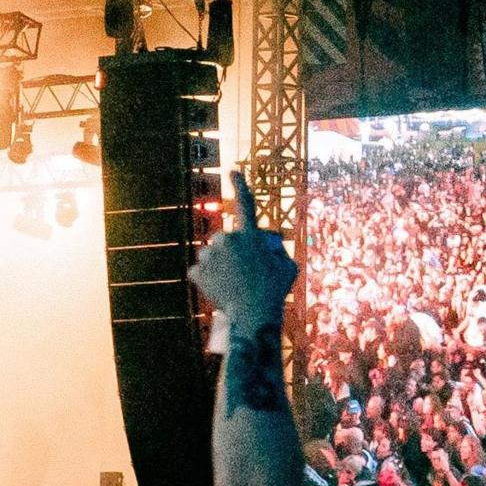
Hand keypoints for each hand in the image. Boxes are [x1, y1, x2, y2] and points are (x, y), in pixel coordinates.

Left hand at [189, 172, 299, 334]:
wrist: (254, 314)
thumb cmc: (275, 291)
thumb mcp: (288, 266)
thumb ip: (277, 250)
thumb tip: (267, 245)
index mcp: (250, 235)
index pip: (245, 204)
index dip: (240, 185)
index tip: (233, 172)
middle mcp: (227, 239)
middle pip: (224, 239)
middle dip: (229, 250)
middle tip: (240, 271)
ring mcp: (209, 255)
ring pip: (210, 254)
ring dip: (217, 264)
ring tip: (230, 283)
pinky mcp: (196, 271)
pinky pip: (199, 271)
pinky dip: (205, 279)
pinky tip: (218, 289)